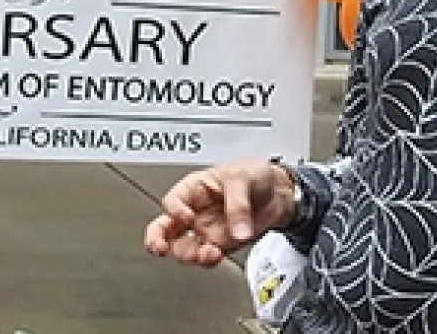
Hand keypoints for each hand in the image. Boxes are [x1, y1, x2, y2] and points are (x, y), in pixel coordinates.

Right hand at [143, 157, 292, 267]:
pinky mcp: (220, 244)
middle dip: (157, 240)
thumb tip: (237, 231)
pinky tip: (216, 256)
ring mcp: (205, 230)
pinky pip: (206, 257)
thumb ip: (238, 206)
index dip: (175, 211)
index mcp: (194, 189)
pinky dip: (209, 261)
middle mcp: (195, 211)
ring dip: (190, 255)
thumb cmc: (255, 175)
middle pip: (164, 228)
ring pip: (183, 248)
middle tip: (160, 248)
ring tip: (208, 252)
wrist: (279, 192)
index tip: (188, 218)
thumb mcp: (242, 179)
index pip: (172, 201)